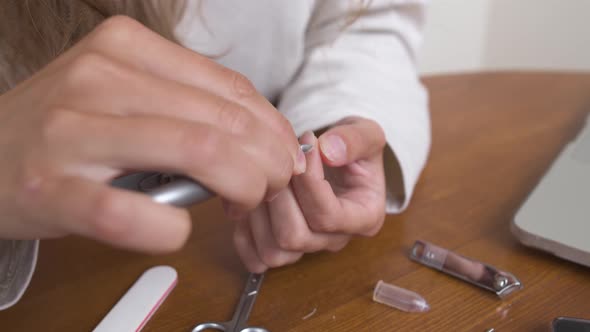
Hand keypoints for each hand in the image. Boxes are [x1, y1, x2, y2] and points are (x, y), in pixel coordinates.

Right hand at [0, 16, 304, 252]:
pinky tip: (177, 231)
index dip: (272, 128)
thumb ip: (186, 103)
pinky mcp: (53, 188)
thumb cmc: (66, 127)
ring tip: (245, 201)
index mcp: (126, 47)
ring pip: (196, 153)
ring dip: (242, 187)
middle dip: (270, 162)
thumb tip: (260, 136)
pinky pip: (130, 214)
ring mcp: (73, 131)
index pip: (230, 87)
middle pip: (223, 122)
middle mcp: (99, 77)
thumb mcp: (124, 91)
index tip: (282, 154)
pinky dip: (169, 230)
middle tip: (275, 183)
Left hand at [233, 117, 386, 271]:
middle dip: (279, 195)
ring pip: (274, 250)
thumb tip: (328, 152)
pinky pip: (258, 259)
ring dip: (260, 211)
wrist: (335, 155)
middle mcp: (336, 239)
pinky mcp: (283, 250)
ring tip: (263, 176)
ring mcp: (308, 249)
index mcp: (365, 218)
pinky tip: (252, 198)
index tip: (305, 144)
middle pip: (296, 236)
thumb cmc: (351, 147)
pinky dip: (247, 232)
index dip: (308, 181)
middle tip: (278, 160)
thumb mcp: (366, 133)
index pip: (328, 216)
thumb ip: (355, 139)